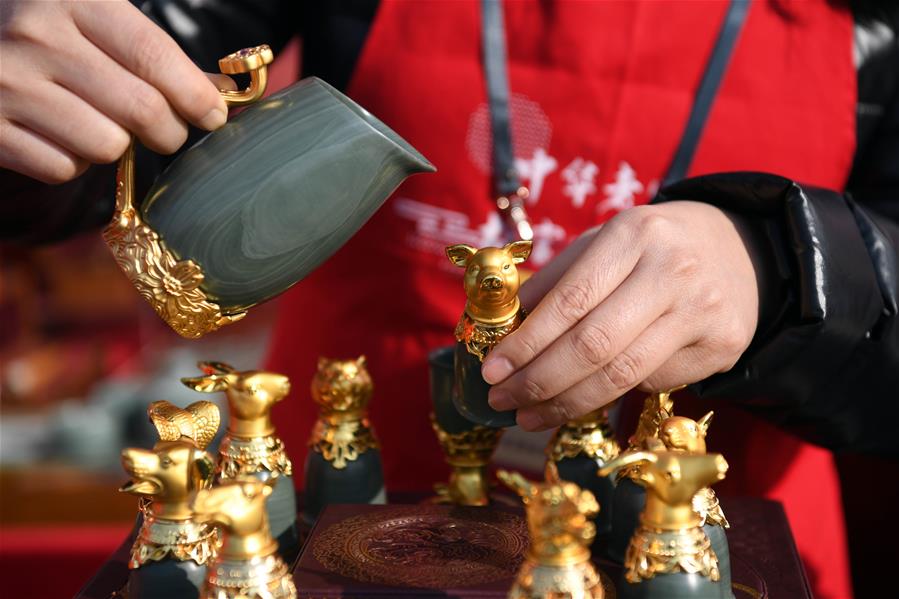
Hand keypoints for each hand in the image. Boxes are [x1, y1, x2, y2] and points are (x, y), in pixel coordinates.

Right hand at [0, 0, 233, 183]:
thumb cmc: (47, 33)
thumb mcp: (98, 20)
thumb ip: (157, 54)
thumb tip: (223, 92)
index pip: (153, 56)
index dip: (194, 94)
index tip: (213, 115)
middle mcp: (36, 37)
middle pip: (141, 109)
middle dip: (169, 131)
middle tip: (166, 131)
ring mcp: (8, 84)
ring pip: (106, 146)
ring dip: (116, 146)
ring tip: (100, 123)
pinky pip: (62, 169)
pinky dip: (72, 162)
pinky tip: (61, 135)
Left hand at [481, 201, 761, 430]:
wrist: (740, 250)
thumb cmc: (652, 247)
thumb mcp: (604, 242)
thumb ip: (557, 279)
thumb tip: (508, 328)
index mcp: (633, 235)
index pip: (571, 300)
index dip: (527, 342)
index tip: (492, 370)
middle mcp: (673, 272)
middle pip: (594, 345)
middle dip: (539, 380)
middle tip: (503, 401)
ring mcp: (703, 312)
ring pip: (623, 375)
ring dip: (567, 403)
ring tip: (529, 415)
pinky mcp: (724, 346)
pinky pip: (653, 383)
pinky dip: (612, 393)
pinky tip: (589, 393)